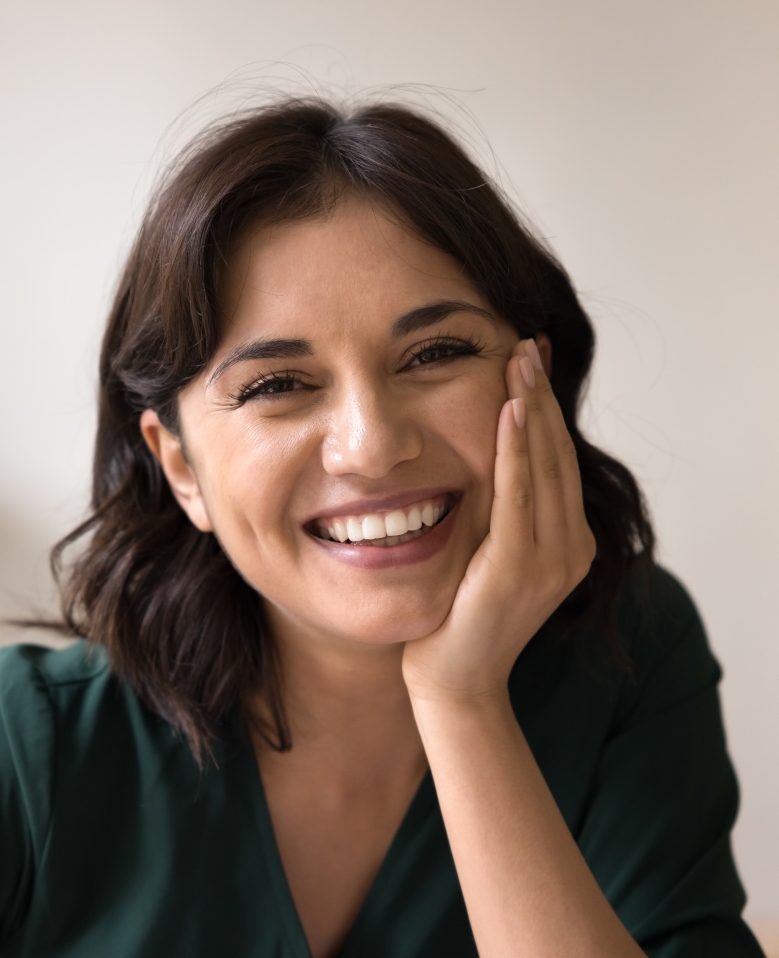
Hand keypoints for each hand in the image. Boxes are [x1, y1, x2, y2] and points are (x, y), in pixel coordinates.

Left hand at [401, 338, 595, 703]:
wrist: (454, 679)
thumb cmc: (458, 614)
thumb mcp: (486, 551)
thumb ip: (497, 509)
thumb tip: (481, 456)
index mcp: (566, 542)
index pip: (556, 459)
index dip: (544, 407)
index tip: (530, 361)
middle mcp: (570, 547)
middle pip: (557, 453)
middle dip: (540, 394)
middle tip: (527, 343)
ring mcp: (551, 559)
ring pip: (545, 465)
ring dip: (532, 407)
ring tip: (521, 358)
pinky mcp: (520, 567)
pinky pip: (519, 494)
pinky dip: (518, 449)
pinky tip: (512, 410)